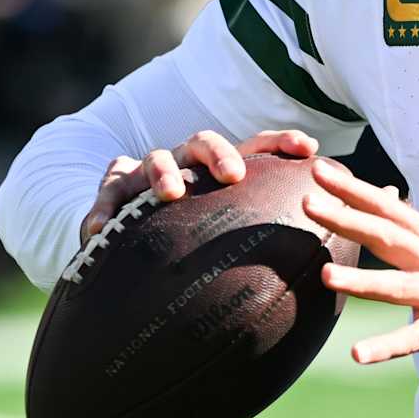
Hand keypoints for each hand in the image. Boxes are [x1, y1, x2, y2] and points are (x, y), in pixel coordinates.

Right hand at [79, 129, 319, 244]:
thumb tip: (319, 275)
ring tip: (170, 193)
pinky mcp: (113, 194)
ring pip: (156, 158)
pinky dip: (103, 209)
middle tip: (234, 175)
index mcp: (220, 169)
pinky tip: (99, 230)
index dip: (281, 142)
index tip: (309, 147)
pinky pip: (106, 195)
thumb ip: (267, 241)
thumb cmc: (193, 233)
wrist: (129, 232)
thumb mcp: (229, 231)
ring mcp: (148, 175)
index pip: (255, 147)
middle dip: (220, 154)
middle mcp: (186, 164)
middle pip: (204, 142)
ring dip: (164, 172)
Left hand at [302, 160, 418, 408]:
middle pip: (388, 235)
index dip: (353, 189)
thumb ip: (413, 236)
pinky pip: (415, 339)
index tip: (319, 169)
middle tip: (309, 201)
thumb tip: (386, 199)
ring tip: (326, 274)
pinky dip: (386, 346)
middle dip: (347, 217)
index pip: (389, 208)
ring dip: (361, 280)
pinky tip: (357, 353)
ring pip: (398, 285)